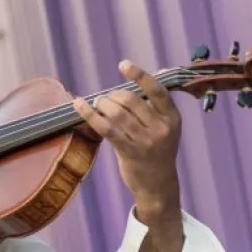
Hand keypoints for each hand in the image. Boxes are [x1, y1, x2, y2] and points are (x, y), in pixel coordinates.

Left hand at [73, 60, 182, 219]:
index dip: (140, 75)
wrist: (158, 186)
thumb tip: (134, 83)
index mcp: (172, 118)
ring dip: (101, 105)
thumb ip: (152, 109)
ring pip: (116, 113)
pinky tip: (79, 105)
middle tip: (104, 100)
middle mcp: (161, 128)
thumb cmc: (157, 153)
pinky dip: (90, 114)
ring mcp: (145, 141)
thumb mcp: (164, 130)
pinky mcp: (129, 151)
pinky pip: (106, 128)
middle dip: (112, 96)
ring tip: (95, 105)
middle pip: (130, 100)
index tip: (123, 64)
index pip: (157, 90)